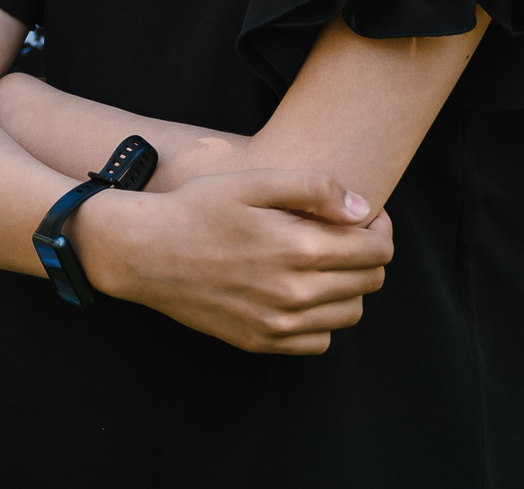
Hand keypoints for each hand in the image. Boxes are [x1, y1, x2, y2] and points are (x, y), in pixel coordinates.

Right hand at [71, 168, 392, 355]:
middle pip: (371, 281)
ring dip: (349, 285)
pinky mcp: (259, 342)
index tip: (361, 215)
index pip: (377, 250)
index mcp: (300, 250)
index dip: (380, 227)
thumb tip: (363, 210)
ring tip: (323, 260)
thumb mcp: (256, 181)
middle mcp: (295, 295)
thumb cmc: (200, 208)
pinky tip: (302, 290)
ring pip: (351, 313)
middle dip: (368, 253)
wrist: (144, 252)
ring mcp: (276, 325)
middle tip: (344, 232)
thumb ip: (316, 189)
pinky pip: (319, 341)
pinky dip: (323, 318)